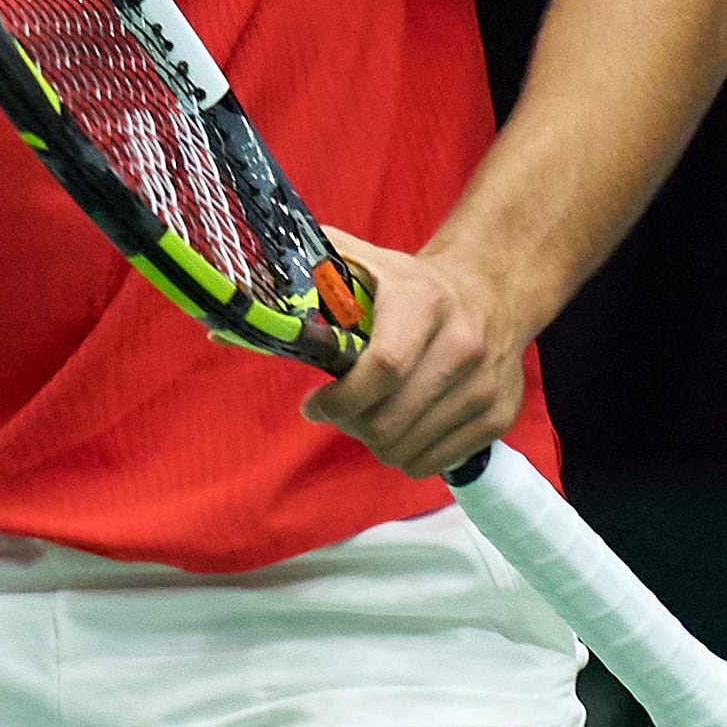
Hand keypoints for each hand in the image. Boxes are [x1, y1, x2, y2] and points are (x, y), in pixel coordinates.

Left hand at [298, 227, 531, 479]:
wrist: (492, 292)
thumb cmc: (410, 285)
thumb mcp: (361, 263)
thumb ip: (302, 280)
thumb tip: (226, 316)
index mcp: (424, 301)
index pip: (385, 367)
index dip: (341, 398)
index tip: (314, 404)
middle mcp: (464, 345)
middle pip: (390, 421)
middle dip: (350, 424)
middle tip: (337, 410)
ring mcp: (486, 385)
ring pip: (407, 449)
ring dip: (375, 442)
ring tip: (368, 416)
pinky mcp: (500, 417)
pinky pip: (434, 463)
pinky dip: (406, 455)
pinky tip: (401, 425)